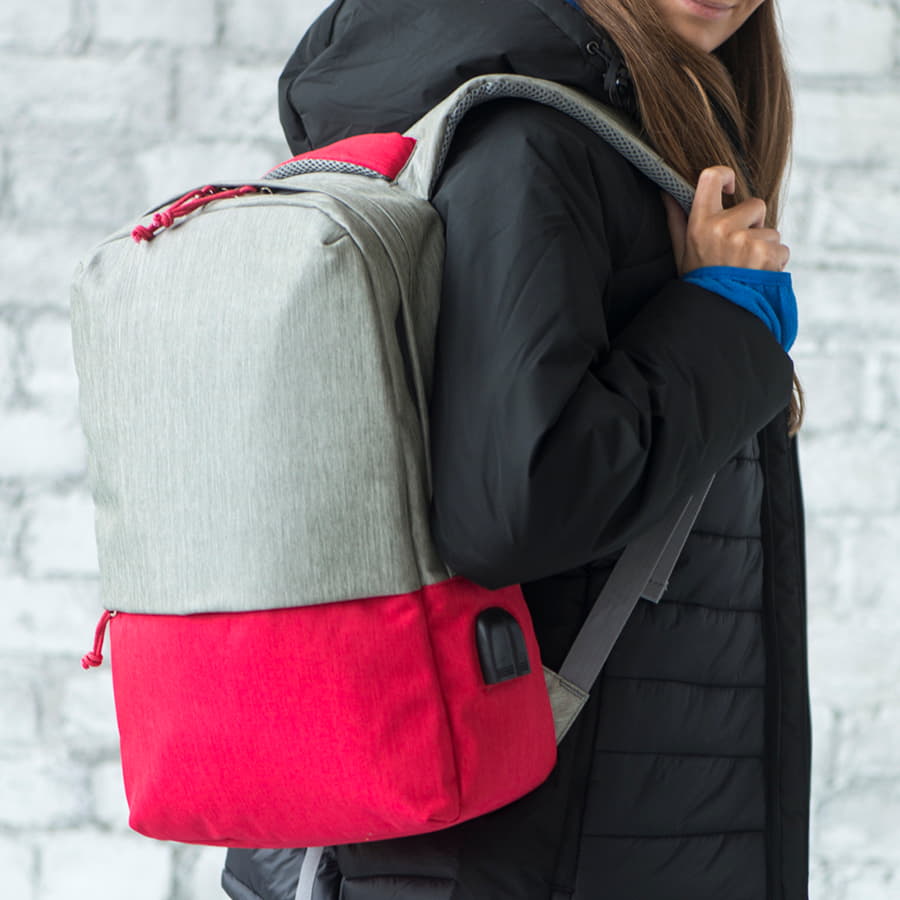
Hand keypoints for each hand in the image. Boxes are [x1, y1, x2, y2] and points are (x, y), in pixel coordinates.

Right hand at [662, 166, 789, 276]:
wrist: (714, 314)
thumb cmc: (699, 281)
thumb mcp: (681, 252)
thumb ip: (677, 220)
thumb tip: (666, 192)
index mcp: (700, 223)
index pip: (711, 177)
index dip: (726, 175)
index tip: (731, 188)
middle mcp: (722, 228)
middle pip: (756, 205)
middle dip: (755, 225)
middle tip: (739, 250)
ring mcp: (745, 241)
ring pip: (771, 231)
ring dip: (765, 248)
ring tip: (746, 268)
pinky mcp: (766, 254)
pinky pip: (781, 249)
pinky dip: (775, 263)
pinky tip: (757, 276)